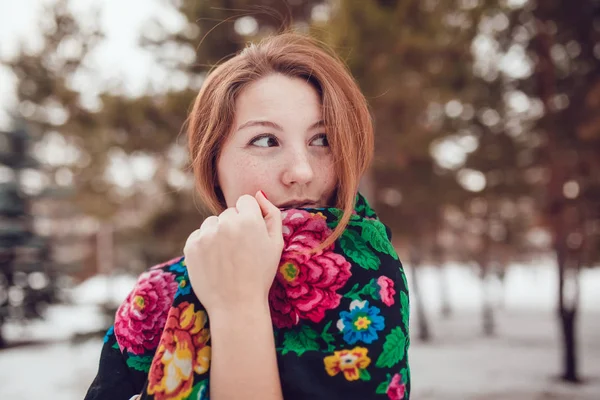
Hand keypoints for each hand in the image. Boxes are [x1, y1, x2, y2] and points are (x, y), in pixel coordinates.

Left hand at [184, 191, 283, 314]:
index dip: (250, 218)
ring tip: (226, 258)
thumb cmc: (260, 274)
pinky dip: (205, 245)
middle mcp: (226, 222)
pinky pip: (199, 235)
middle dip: (234, 226)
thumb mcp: (276, 244)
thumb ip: (271, 213)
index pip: (245, 202)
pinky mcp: (191, 246)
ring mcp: (206, 234)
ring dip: (218, 233)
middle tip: (239, 251)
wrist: (236, 305)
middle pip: (229, 213)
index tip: (251, 236)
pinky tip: (214, 262)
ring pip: (212, 223)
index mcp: (249, 220)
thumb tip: (259, 193)